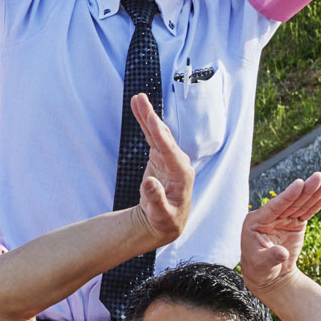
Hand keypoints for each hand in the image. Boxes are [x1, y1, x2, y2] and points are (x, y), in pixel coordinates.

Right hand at [132, 92, 193, 245]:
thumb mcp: (161, 215)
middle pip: (164, 137)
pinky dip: (145, 124)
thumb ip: (156, 200)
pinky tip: (140, 110)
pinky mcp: (160, 157)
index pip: (170, 151)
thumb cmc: (166, 220)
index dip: (159, 135)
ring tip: (137, 99)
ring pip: (158, 134)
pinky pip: (152, 138)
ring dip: (147, 116)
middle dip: (152, 118)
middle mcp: (178, 162)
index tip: (151, 119)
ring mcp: (169, 158)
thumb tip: (149, 183)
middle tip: (141, 99)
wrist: (166, 221)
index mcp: (182, 175)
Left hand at [240, 172, 320, 299]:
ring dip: (313, 192)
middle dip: (305, 189)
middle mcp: (270, 216)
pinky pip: (307, 212)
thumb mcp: (261, 265)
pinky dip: (316, 203)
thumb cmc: (259, 269)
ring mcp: (283, 219)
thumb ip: (270, 257)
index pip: (274, 207)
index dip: (288, 196)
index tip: (299, 183)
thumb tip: (282, 254)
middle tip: (319, 176)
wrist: (268, 275)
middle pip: (290, 201)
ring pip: (300, 204)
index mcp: (256, 221)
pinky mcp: (294, 223)